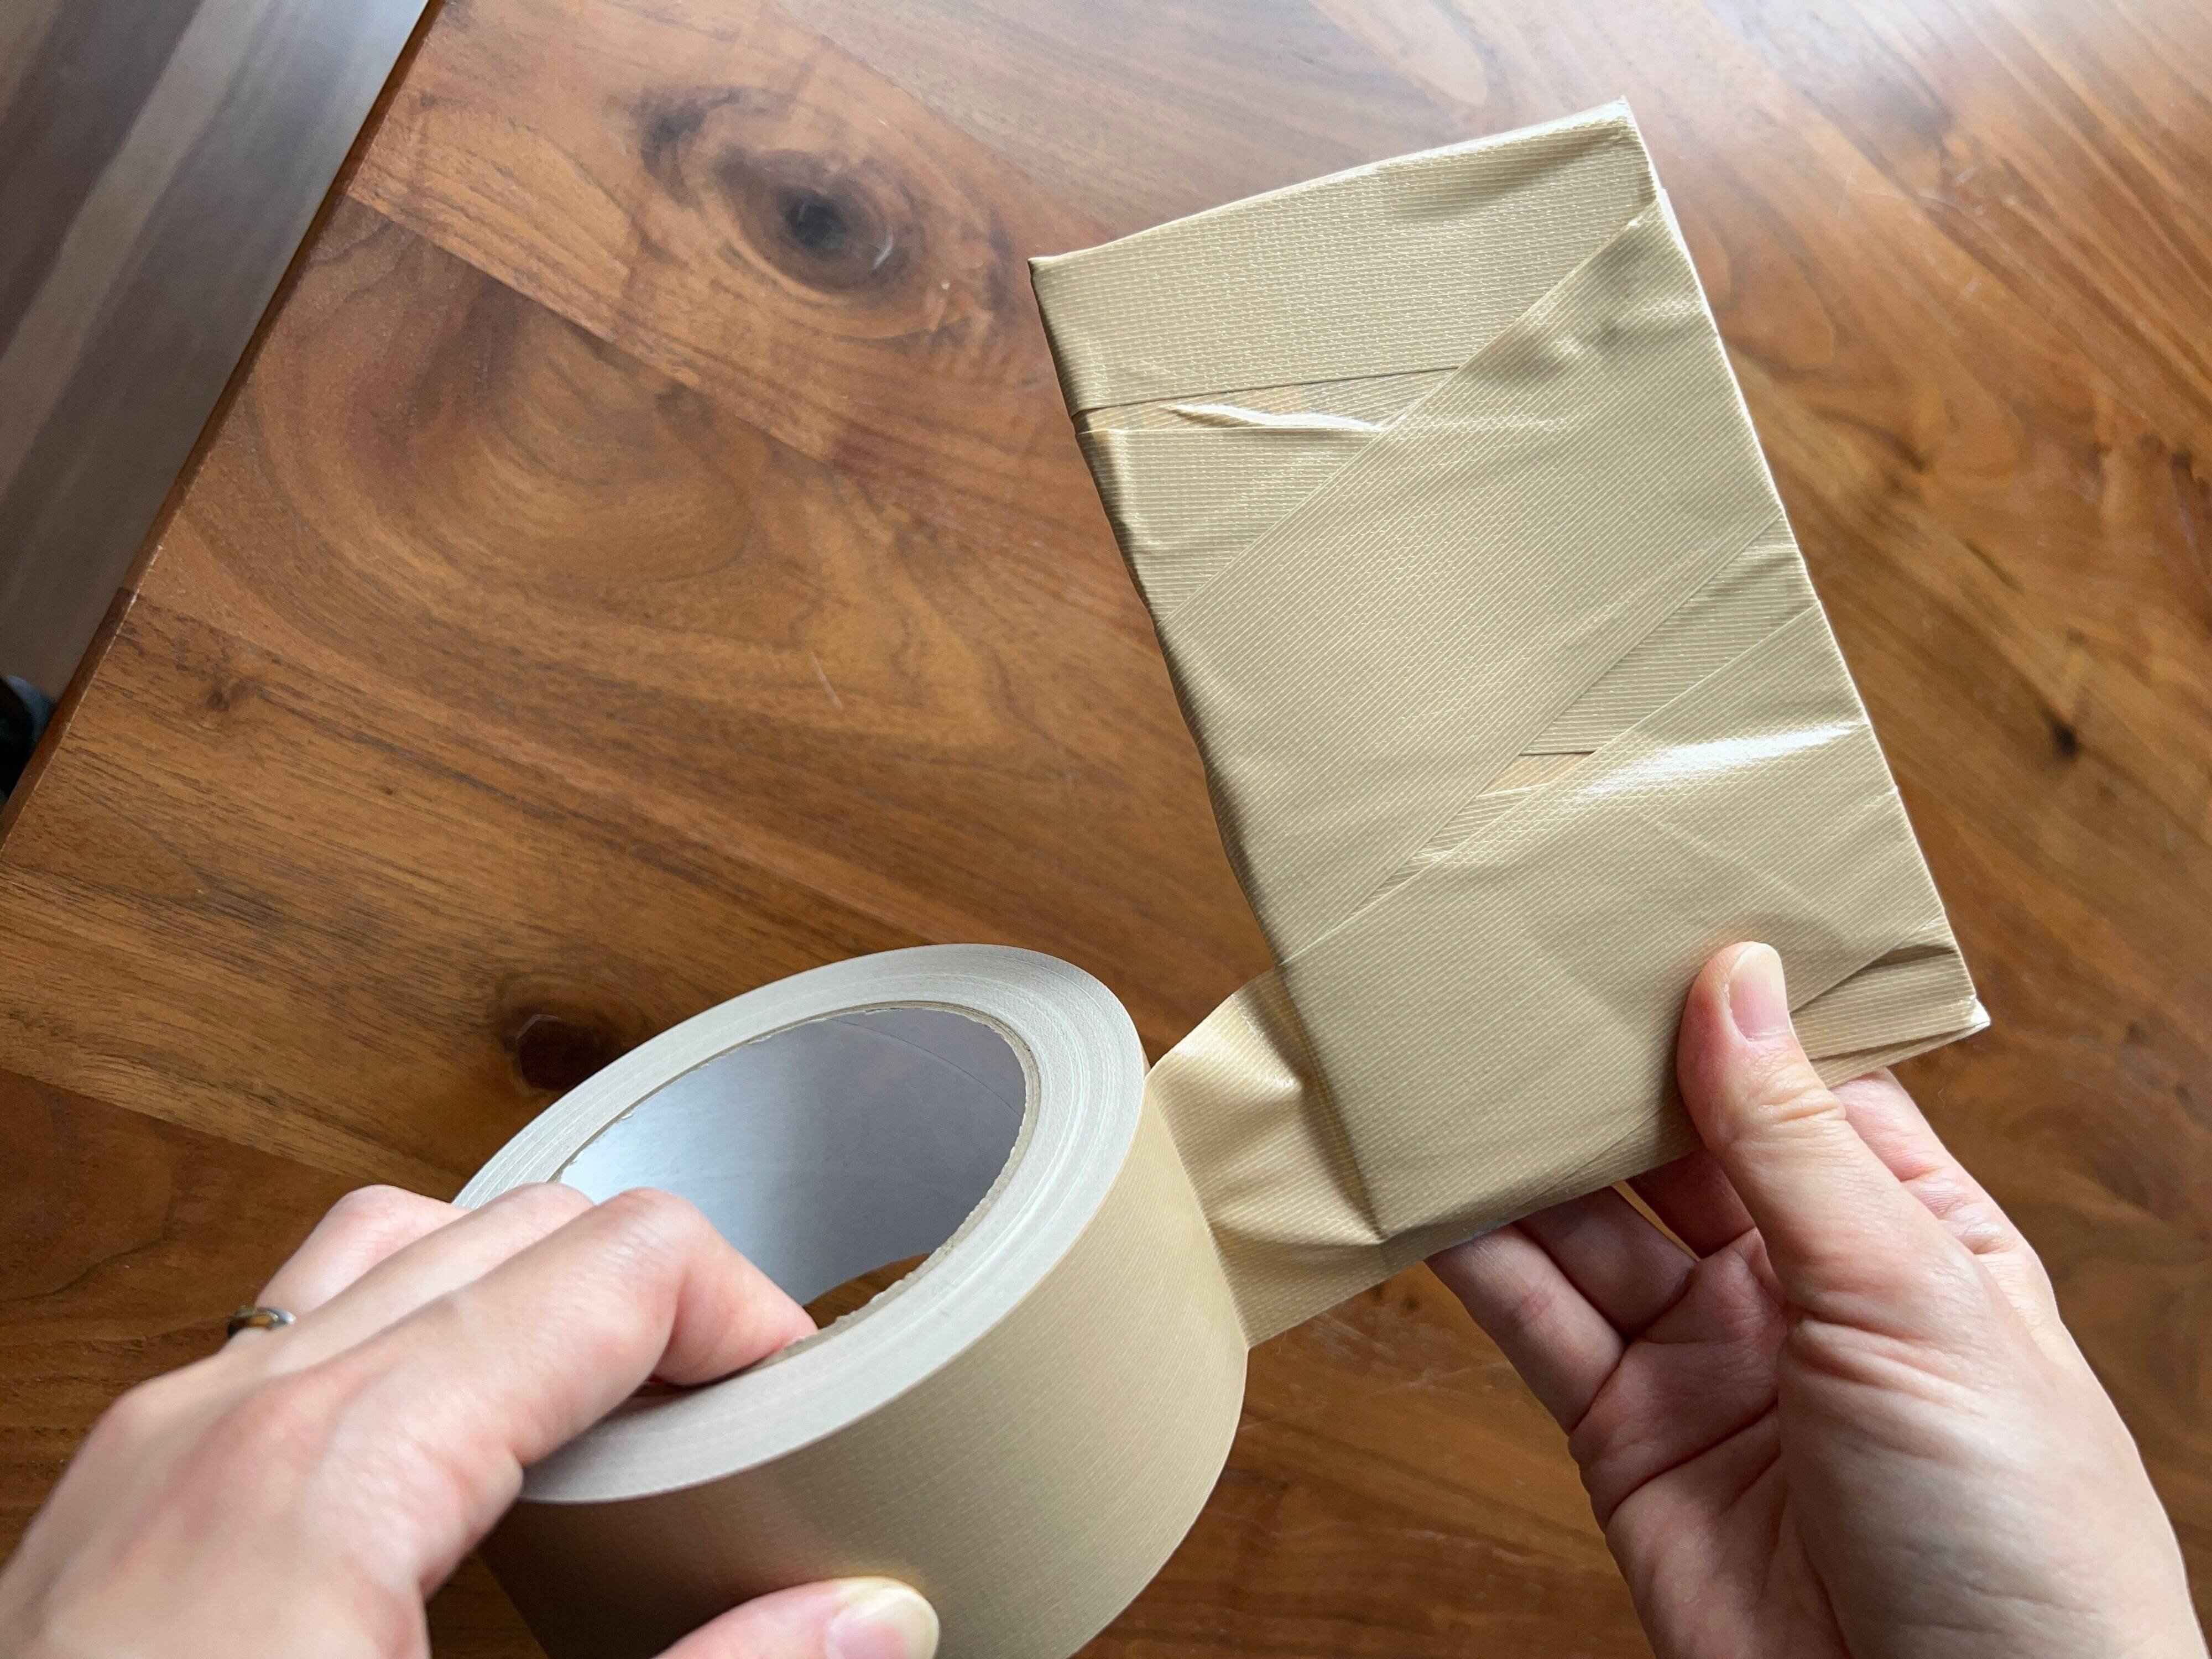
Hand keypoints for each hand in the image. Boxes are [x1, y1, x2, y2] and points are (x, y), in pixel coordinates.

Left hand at [0, 1183, 939, 1658]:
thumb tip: (867, 1619)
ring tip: (608, 1414)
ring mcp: (158, 1445)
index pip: (614, 1263)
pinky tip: (456, 1466)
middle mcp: (234, 1410)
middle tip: (733, 1417)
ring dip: (528, 1292)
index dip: (746, 1314)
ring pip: (396, 1247)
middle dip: (657, 1294)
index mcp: (335, 1464)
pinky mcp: (119, 1501)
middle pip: (520, 1226)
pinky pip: (296, 1325)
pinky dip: (414, 1335)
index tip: (801, 1406)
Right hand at [1433, 942, 2204, 1658]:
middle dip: (1595, 1069)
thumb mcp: (1913, 1297)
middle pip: (1671, 1143)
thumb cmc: (2015, 1531)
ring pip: (1586, 1225)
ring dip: (1515, 1152)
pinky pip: (1536, 1322)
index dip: (1717, 998)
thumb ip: (1797, 1140)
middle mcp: (1797, 1282)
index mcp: (1906, 1230)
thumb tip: (1738, 974)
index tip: (1634, 909)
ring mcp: (1705, 1359)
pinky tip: (1422, 1194)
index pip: (1796, 1078)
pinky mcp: (1624, 1436)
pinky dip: (1472, 1258)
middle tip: (1505, 971)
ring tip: (1437, 1061)